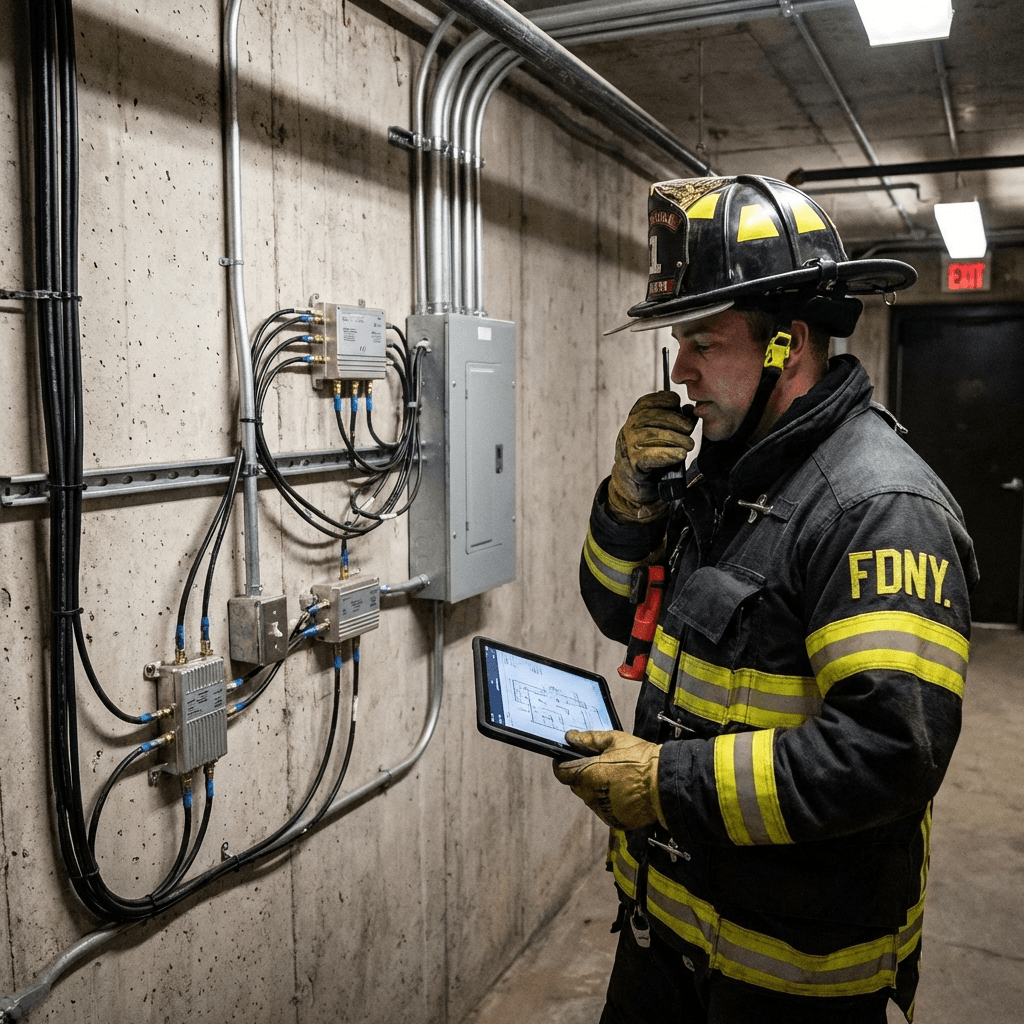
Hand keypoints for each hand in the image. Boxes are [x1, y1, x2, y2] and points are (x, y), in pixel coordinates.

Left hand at [553, 730, 663, 830]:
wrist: (665, 784)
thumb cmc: (641, 760)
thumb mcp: (614, 740)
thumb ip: (589, 739)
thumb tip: (572, 737)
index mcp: (586, 775)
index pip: (561, 772)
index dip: (563, 763)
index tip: (568, 758)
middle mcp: (591, 796)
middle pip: (576, 785)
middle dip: (583, 775)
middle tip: (601, 764)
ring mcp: (603, 811)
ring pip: (591, 797)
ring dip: (597, 789)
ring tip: (617, 777)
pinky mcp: (615, 821)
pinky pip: (605, 809)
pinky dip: (610, 801)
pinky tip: (624, 790)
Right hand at [608, 393, 695, 522]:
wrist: (634, 484)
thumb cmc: (651, 458)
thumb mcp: (662, 437)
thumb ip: (676, 423)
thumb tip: (690, 410)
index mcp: (635, 420)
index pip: (645, 403)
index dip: (662, 399)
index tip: (677, 401)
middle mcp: (628, 430)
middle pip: (651, 417)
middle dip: (674, 420)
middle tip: (689, 428)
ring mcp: (628, 447)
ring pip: (651, 435)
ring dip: (674, 438)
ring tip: (689, 444)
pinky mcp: (631, 464)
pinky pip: (649, 456)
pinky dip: (667, 454)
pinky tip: (680, 455)